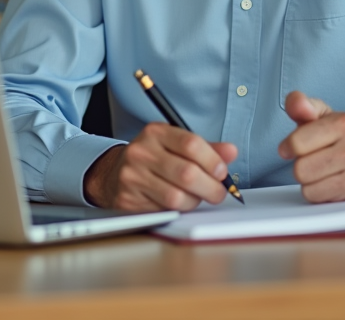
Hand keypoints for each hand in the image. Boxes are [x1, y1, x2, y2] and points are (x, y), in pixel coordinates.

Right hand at [83, 123, 237, 211]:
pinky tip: (178, 203)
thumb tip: (231, 152)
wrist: (113, 173)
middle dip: (211, 187)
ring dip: (194, 201)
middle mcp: (141, 152)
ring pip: (176, 197)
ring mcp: (132, 176)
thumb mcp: (177, 145)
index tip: (222, 172)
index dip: (213, 161)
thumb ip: (206, 149)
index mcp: (156, 132)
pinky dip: (177, 210)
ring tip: (196, 197)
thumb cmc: (153, 159)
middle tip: (218, 192)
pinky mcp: (128, 200)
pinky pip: (163, 211)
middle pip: (187, 173)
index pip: (191, 144)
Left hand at [277, 91, 344, 201]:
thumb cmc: (340, 137)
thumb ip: (301, 105)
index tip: (295, 147)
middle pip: (300, 169)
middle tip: (314, 159)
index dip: (289, 147)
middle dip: (301, 165)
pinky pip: (317, 198)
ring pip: (308, 187)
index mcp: (344, 123)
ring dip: (309, 181)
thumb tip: (296, 102)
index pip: (297, 143)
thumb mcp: (320, 115)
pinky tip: (329, 181)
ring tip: (323, 170)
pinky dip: (317, 192)